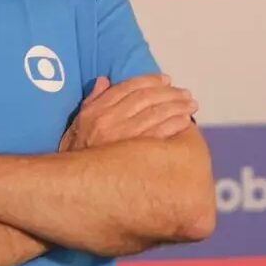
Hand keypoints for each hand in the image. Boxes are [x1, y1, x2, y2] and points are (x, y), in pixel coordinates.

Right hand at [60, 74, 197, 151]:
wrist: (74, 185)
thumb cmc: (76, 155)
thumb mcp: (77, 125)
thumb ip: (91, 101)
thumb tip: (104, 81)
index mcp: (96, 111)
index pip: (127, 88)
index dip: (149, 80)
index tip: (166, 80)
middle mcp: (108, 120)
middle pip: (145, 98)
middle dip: (169, 93)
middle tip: (185, 93)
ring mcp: (122, 137)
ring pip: (155, 113)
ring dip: (176, 106)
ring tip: (190, 105)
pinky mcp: (134, 154)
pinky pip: (159, 134)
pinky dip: (174, 124)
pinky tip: (185, 122)